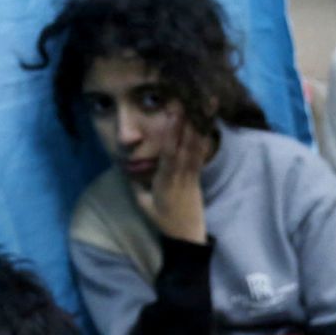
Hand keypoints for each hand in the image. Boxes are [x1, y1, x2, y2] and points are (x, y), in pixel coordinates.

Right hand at [133, 110, 207, 244]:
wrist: (186, 237)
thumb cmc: (162, 221)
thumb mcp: (143, 204)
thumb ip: (136, 183)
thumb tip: (126, 164)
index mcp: (166, 181)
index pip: (170, 154)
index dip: (172, 132)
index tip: (174, 112)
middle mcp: (181, 175)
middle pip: (186, 144)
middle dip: (190, 120)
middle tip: (195, 97)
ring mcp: (192, 175)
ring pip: (197, 146)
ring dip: (202, 123)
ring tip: (208, 103)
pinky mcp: (198, 175)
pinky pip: (202, 153)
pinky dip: (205, 136)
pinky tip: (208, 122)